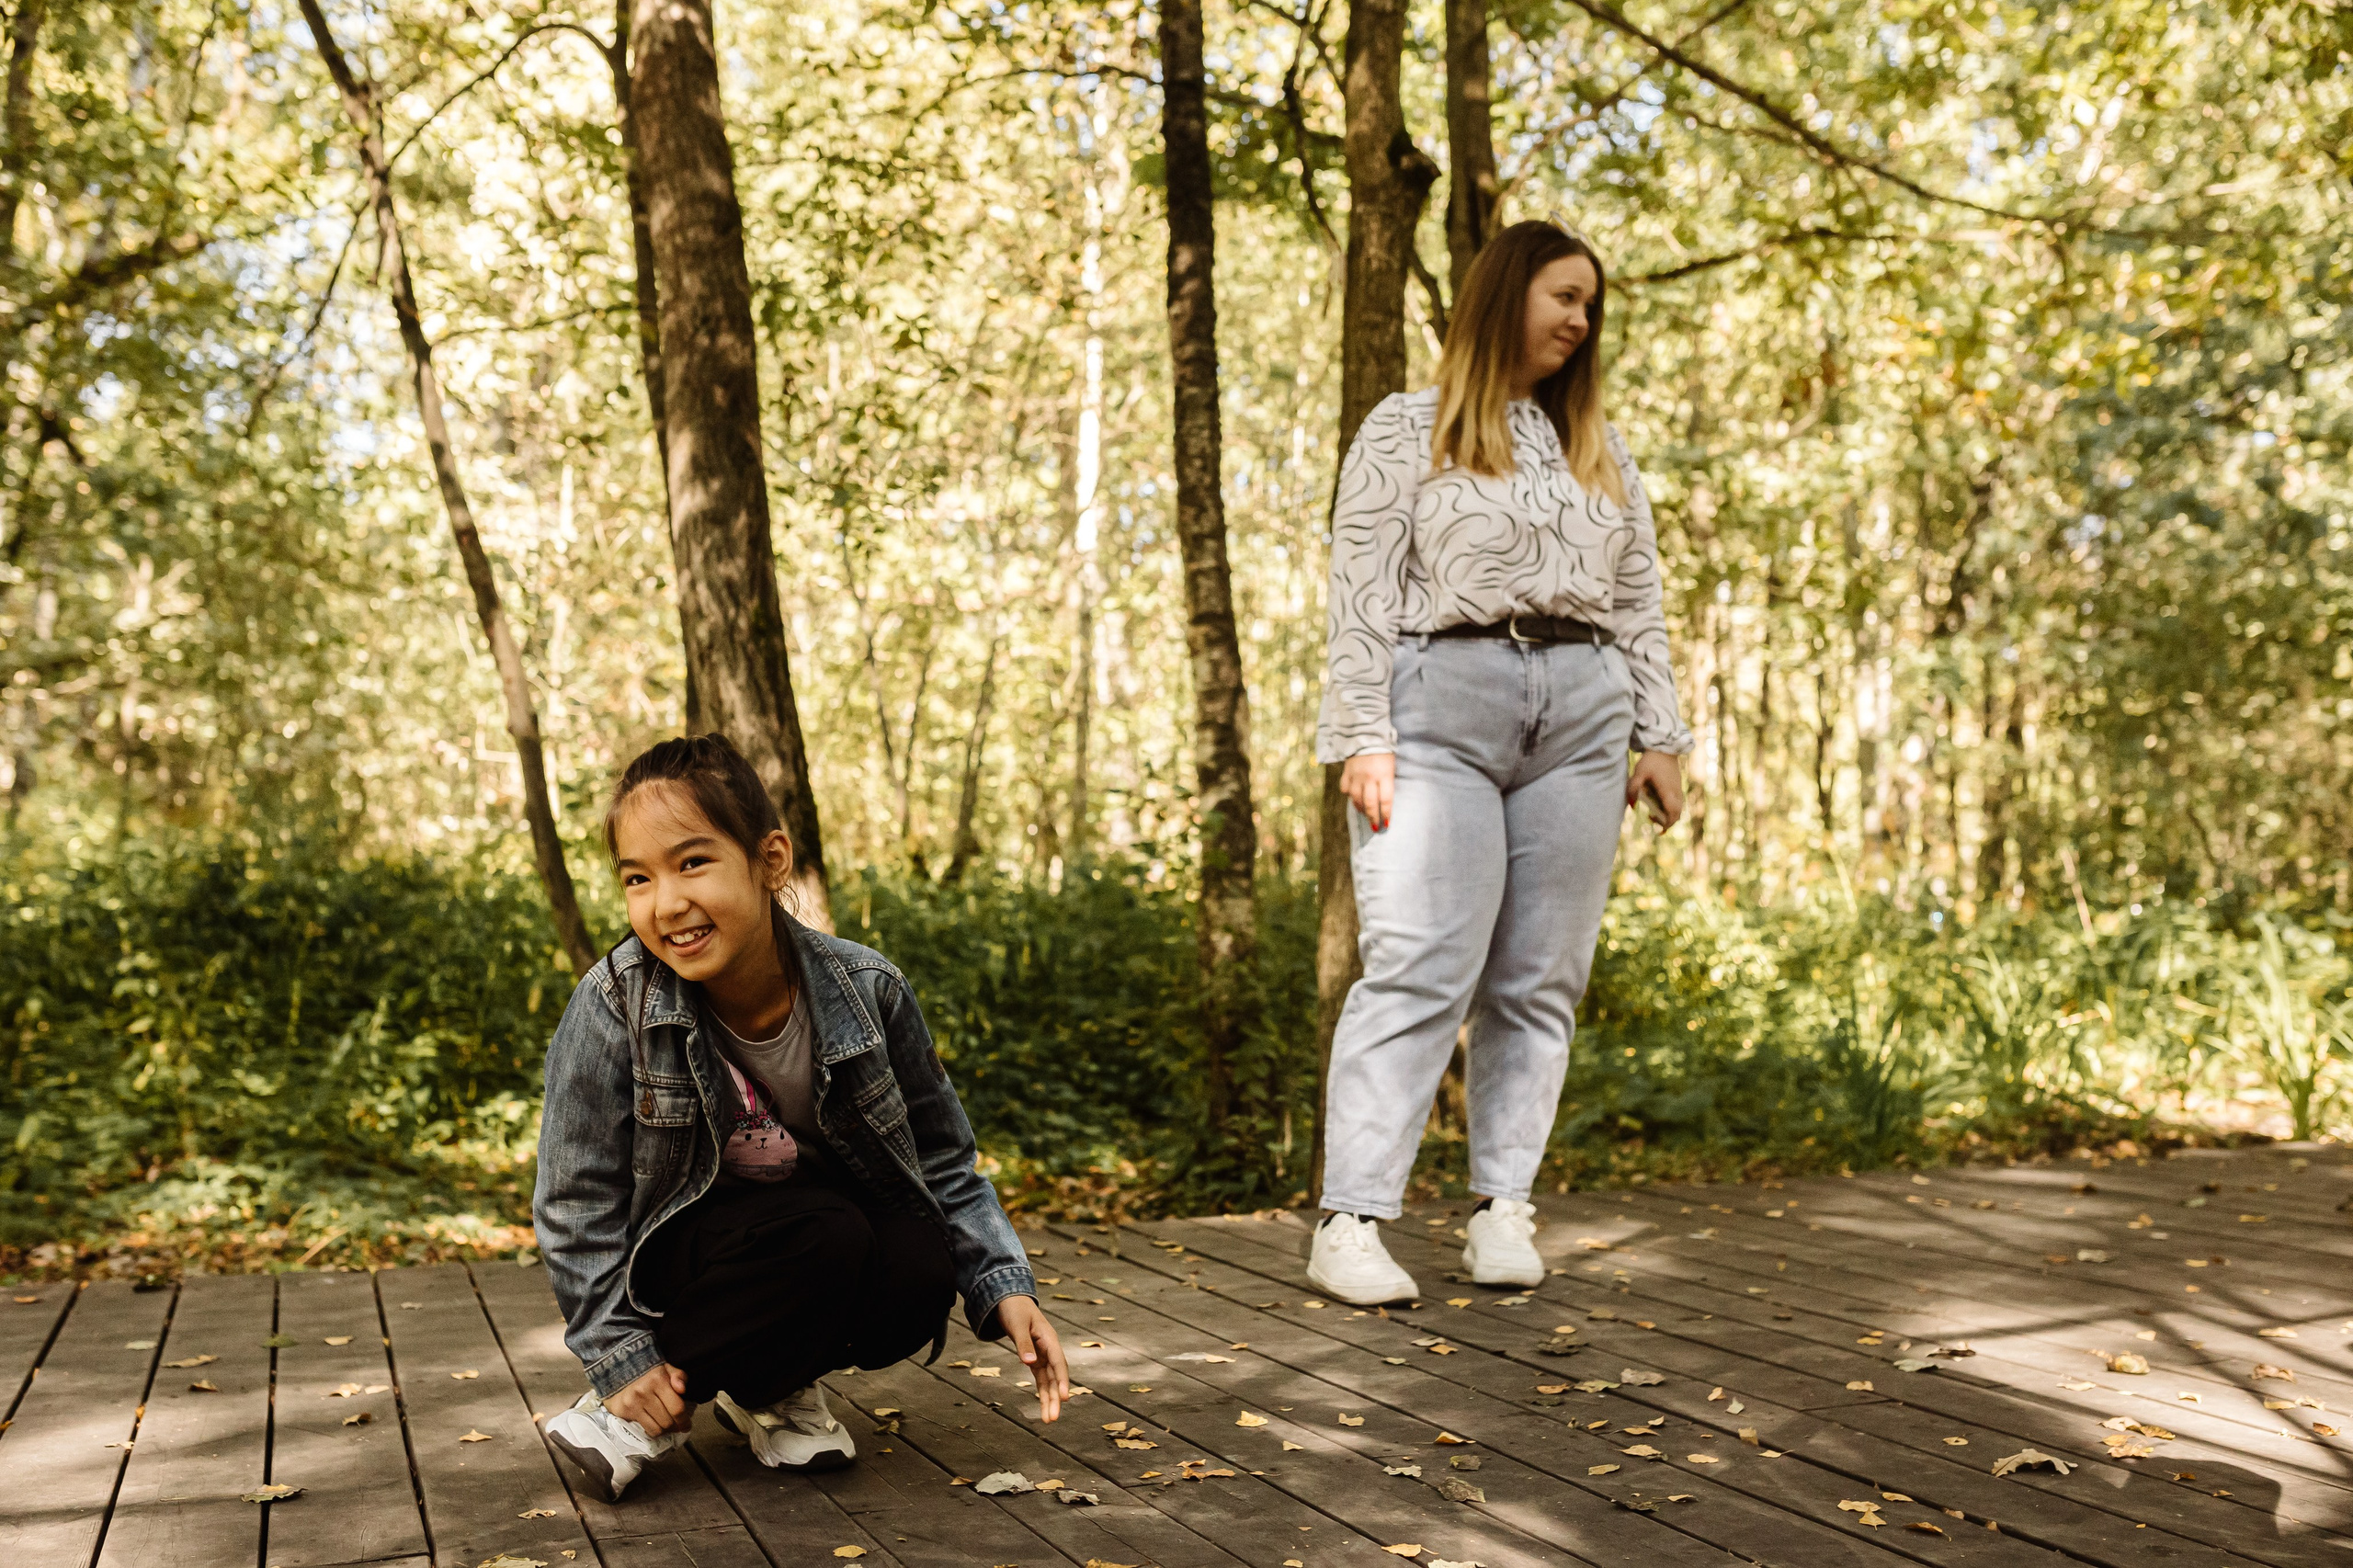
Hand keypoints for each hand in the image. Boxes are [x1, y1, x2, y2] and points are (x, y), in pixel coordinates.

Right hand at [605, 1361, 690, 1435]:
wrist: (618, 1372)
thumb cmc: (647, 1373)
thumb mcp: (666, 1369)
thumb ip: (679, 1376)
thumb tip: (682, 1389)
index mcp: (658, 1379)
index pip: (677, 1408)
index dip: (684, 1421)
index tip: (687, 1426)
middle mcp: (644, 1391)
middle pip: (667, 1422)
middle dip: (675, 1426)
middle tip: (677, 1426)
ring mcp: (633, 1403)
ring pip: (657, 1429)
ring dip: (664, 1430)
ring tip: (666, 1426)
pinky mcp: (624, 1411)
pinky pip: (645, 1429)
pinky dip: (653, 1430)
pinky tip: (655, 1424)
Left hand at [995, 1295, 1071, 1421]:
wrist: (1009, 1300)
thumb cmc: (1014, 1309)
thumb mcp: (1017, 1324)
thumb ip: (1023, 1343)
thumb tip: (1029, 1363)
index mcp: (1049, 1339)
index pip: (1058, 1363)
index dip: (1062, 1381)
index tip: (1065, 1398)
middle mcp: (1049, 1349)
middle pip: (1055, 1377)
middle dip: (1055, 1398)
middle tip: (1052, 1418)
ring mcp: (1043, 1355)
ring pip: (1049, 1381)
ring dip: (1049, 1399)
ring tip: (1048, 1420)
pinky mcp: (1034, 1359)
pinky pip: (1041, 1379)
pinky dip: (1042, 1392)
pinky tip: (1044, 1407)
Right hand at [1340, 751, 1396, 831]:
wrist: (1365, 734)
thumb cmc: (1383, 751)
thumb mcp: (1391, 766)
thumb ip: (1387, 782)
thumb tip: (1384, 802)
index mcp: (1384, 775)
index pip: (1385, 800)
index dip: (1386, 814)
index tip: (1387, 824)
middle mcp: (1369, 777)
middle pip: (1370, 803)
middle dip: (1373, 817)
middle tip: (1375, 827)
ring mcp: (1356, 775)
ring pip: (1356, 799)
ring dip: (1361, 809)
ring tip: (1365, 813)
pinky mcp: (1346, 772)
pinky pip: (1345, 789)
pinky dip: (1349, 796)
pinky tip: (1353, 797)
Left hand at [1626, 751, 1683, 830]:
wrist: (1665, 747)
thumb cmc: (1651, 760)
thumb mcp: (1638, 773)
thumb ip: (1633, 788)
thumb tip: (1632, 806)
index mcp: (1667, 791)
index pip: (1672, 813)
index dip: (1667, 823)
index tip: (1657, 828)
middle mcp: (1676, 792)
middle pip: (1677, 814)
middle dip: (1667, 822)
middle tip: (1651, 819)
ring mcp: (1678, 789)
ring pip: (1679, 809)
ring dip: (1668, 815)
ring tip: (1653, 812)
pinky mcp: (1677, 786)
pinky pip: (1677, 803)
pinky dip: (1670, 809)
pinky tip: (1658, 803)